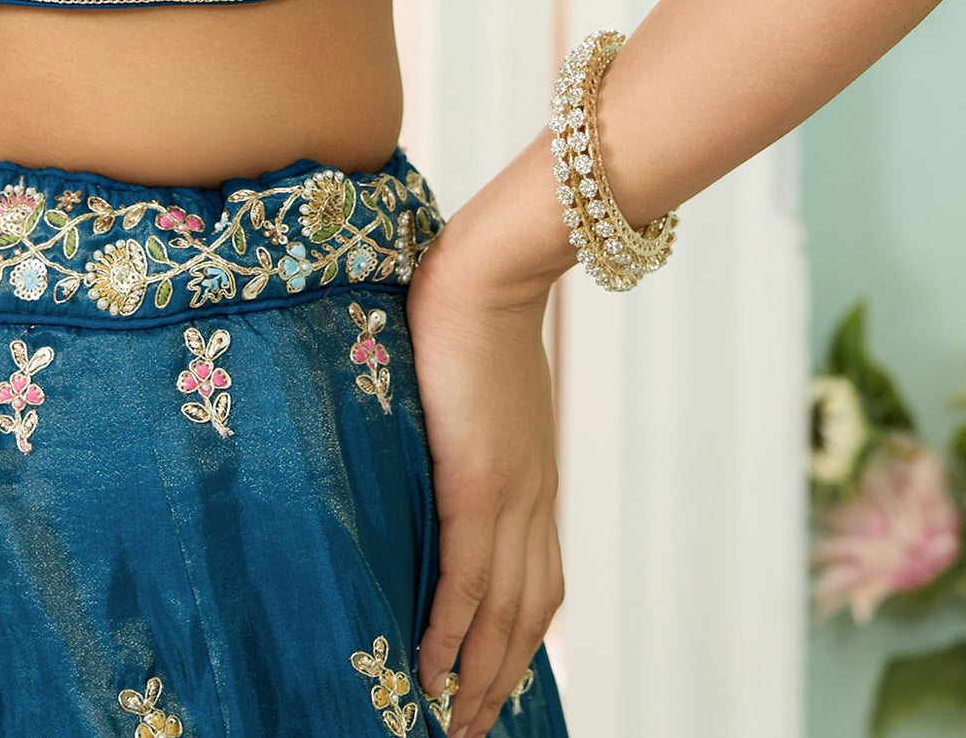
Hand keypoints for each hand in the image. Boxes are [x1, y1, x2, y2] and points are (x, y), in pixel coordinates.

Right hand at [406, 221, 563, 735]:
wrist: (489, 273)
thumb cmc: (474, 316)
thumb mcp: (485, 394)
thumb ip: (474, 433)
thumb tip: (443, 454)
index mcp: (534, 482)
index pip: (536, 585)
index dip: (518, 646)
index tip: (493, 689)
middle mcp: (531, 500)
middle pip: (525, 617)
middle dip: (499, 682)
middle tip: (469, 731)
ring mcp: (509, 494)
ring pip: (502, 614)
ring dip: (479, 677)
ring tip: (451, 720)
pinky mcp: (476, 481)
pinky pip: (466, 578)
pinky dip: (450, 632)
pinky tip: (429, 666)